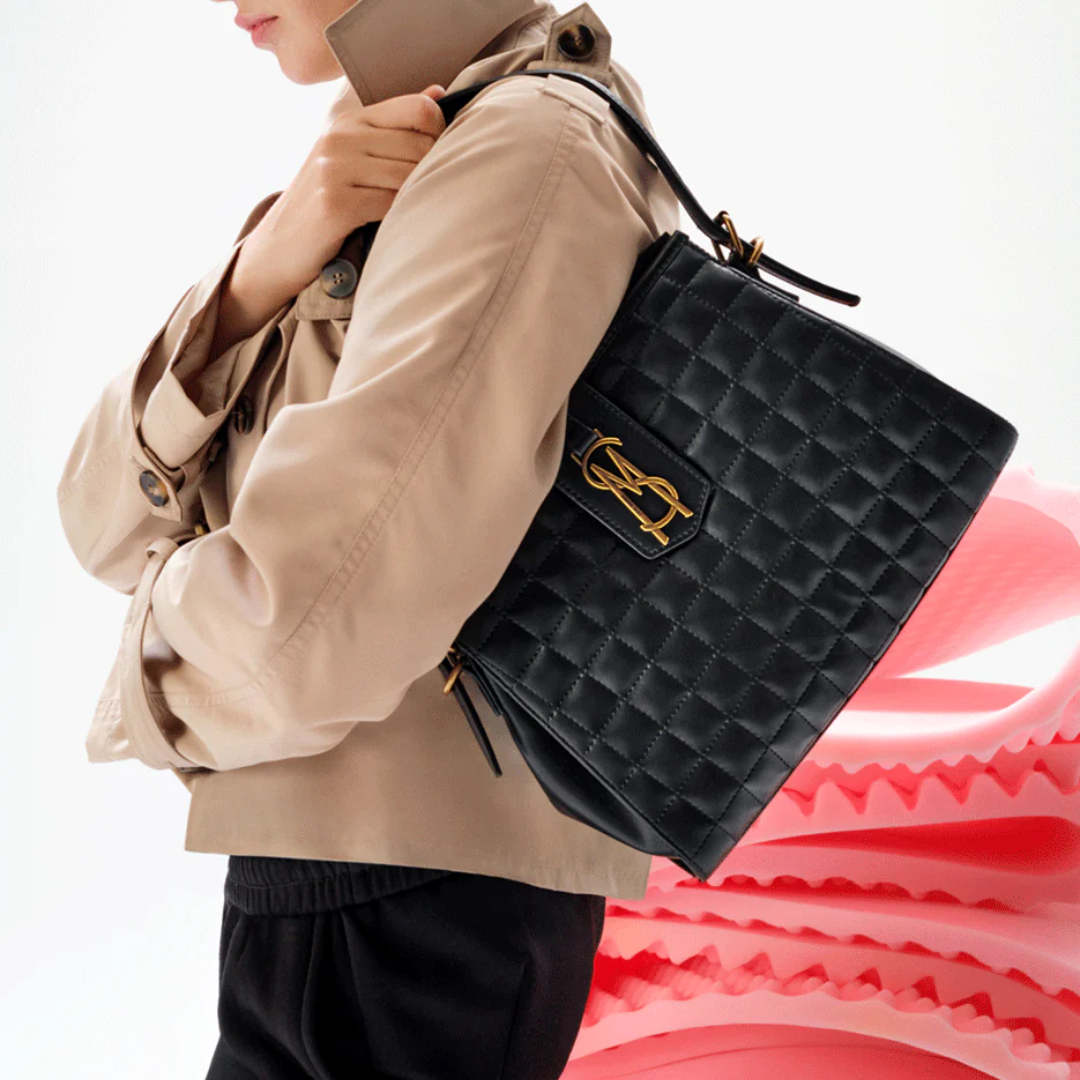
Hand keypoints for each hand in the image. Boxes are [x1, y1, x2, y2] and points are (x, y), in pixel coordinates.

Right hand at [210, 84, 447, 360]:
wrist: (278, 249)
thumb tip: (438, 93)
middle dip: (433, 172)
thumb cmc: (326, 204)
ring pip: (409, 175)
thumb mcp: (351, 156)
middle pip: (419, 145)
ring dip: (419, 197)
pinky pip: (392, 204)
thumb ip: (391, 125)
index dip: (440, 134)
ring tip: (414, 212)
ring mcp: (334, 168)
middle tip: (427, 195)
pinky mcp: (335, 204)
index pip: (418, 108)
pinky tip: (397, 226)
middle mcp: (339, 136)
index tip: (437, 159)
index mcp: (348, 118)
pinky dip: (402, 217)